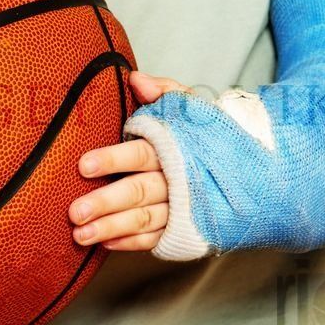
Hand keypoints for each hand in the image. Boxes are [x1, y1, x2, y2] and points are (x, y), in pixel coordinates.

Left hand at [68, 71, 192, 251]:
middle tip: (75, 211)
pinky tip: (105, 244)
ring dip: (111, 228)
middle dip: (105, 202)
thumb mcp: (190, 106)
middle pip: (138, 191)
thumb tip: (136, 79)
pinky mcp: (184, 228)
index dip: (112, 159)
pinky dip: (131, 242)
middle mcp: (178, 180)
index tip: (83, 166)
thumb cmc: (203, 133)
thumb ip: (163, 91)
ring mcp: (181, 208)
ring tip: (81, 235)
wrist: (249, 167)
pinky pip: (156, 238)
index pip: (140, 154)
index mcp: (173, 148)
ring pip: (144, 220)